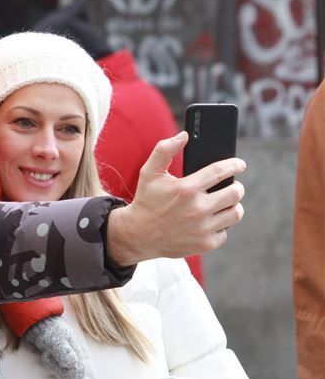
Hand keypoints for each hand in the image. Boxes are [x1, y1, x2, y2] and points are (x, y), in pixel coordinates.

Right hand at [107, 131, 245, 265]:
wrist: (138, 235)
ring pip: (235, 213)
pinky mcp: (205, 243)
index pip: (220, 172)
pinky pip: (225, 232)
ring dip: (233, 206)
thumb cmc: (147, 201)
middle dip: (236, 187)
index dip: (234, 165)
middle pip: (235, 193)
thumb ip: (165, 150)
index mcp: (186, 188)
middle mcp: (197, 208)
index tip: (240, 164)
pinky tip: (211, 221)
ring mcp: (203, 228)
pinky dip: (221, 226)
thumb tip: (184, 135)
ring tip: (225, 203)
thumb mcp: (150, 173)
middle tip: (232, 186)